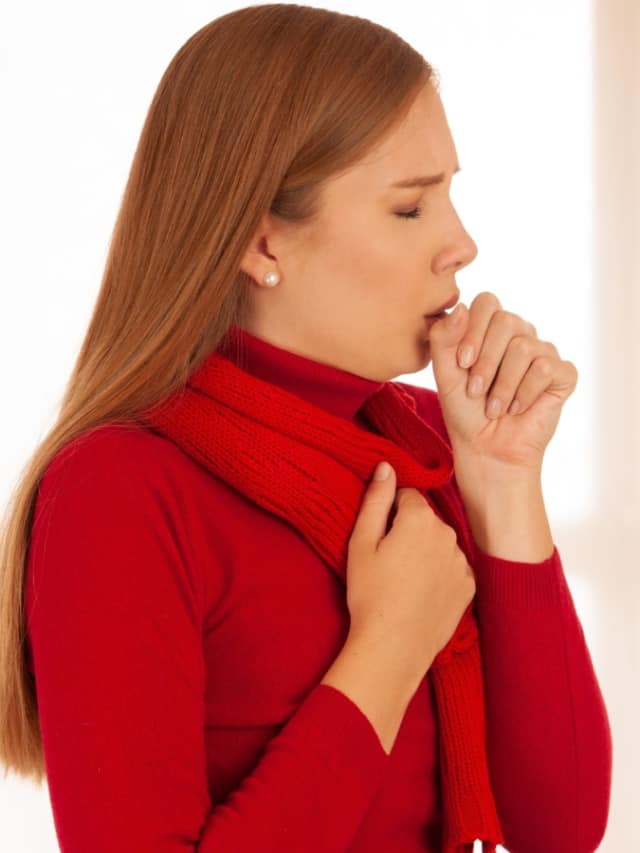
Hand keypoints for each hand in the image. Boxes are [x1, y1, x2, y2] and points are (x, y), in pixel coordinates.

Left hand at [428, 291, 578, 472]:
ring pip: (524, 348)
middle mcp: (519, 334)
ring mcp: (543, 352)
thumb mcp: (444, 374)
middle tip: (475, 390)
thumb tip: (460, 306)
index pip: (487, 302)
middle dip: (486, 361)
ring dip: (503, 385)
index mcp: (491, 328)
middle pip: (506, 321)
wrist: (487, 448)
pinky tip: (517, 408)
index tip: (462, 363)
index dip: (473, 330)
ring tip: (494, 408)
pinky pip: (546, 369)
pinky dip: (525, 394)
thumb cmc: (464, 410)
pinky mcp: (563, 374)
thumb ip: (443, 340)